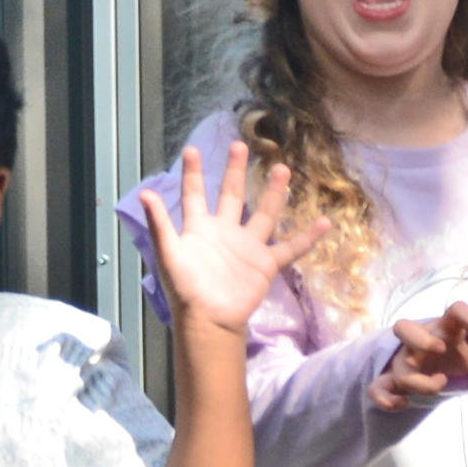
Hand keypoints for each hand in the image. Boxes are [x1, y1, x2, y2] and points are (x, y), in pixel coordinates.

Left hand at [146, 142, 297, 333]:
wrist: (209, 321)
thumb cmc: (185, 289)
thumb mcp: (168, 253)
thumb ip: (159, 223)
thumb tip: (144, 192)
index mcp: (199, 228)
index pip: (195, 194)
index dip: (192, 173)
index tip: (192, 149)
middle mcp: (224, 232)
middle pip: (231, 194)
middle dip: (235, 171)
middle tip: (240, 145)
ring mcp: (247, 247)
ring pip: (263, 213)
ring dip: (274, 192)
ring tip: (283, 169)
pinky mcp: (266, 264)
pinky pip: (290, 248)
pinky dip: (308, 237)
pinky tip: (323, 222)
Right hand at [372, 300, 467, 414]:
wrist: (439, 372)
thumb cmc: (462, 360)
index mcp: (448, 330)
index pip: (456, 310)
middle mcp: (422, 341)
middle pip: (404, 326)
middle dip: (420, 339)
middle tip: (440, 351)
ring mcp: (405, 361)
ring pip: (391, 366)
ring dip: (412, 376)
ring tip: (440, 383)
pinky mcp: (394, 381)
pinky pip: (376, 389)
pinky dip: (388, 400)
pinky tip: (406, 405)